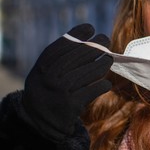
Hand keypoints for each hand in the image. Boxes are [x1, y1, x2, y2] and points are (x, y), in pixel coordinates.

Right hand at [22, 24, 112, 140]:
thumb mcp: (45, 72)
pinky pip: (96, 88)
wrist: (41, 122)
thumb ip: (61, 57)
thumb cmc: (49, 90)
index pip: (63, 45)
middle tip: (106, 39)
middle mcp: (50, 77)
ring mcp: (62, 91)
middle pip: (80, 55)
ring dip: (104, 63)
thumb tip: (90, 38)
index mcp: (43, 67)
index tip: (90, 28)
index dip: (78, 34)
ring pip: (92, 71)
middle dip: (97, 45)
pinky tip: (105, 83)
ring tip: (109, 59)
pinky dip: (103, 84)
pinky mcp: (73, 105)